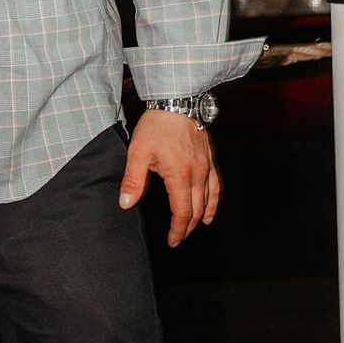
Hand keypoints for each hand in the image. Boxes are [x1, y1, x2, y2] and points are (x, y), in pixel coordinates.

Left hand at [120, 109, 221, 246]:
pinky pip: (217, 185)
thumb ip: (133, 180)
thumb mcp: (138, 153)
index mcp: (180, 176)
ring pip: (209, 200)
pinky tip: (210, 208)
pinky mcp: (210, 159)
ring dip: (201, 216)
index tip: (173, 241)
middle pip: (196, 210)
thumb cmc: (157, 126)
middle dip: (188, 227)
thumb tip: (126, 203)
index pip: (182, 213)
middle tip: (179, 238)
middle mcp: (198, 175)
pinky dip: (215, 201)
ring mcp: (207, 167)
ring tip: (194, 228)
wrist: (177, 101)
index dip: (178, 230)